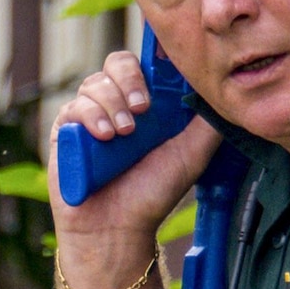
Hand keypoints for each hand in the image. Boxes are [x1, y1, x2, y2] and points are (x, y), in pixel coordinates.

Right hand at [48, 51, 219, 245]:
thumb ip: (208, 123)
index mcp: (149, 105)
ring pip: (95, 82)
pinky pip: (74, 105)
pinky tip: (104, 136)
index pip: (149, 64)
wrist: (116, 227)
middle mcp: (119, 104)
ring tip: (123, 133)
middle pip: (118, 62)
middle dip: (130, 78)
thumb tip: (223, 90)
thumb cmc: (152, 194)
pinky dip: (90, 115)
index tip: (164, 73)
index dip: (154, 60)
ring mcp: (91, 115)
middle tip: (143, 107)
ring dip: (111, 103)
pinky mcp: (66, 129)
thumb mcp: (192, 155)